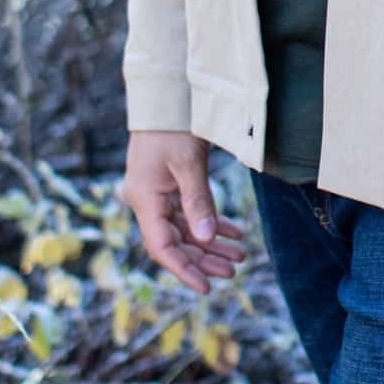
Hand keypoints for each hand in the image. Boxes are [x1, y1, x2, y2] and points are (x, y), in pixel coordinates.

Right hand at [121, 130, 248, 293]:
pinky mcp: (167, 184)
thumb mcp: (188, 162)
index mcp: (144, 199)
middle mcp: (147, 200)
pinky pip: (188, 212)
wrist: (164, 95)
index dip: (184, 270)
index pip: (162, 247)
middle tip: (235, 269)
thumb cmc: (173, 125)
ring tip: (239, 253)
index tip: (207, 288)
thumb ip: (197, 201)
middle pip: (176, 242)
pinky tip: (231, 231)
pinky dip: (209, 222)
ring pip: (184, 228)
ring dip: (210, 242)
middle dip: (205, 258)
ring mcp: (156, 193)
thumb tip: (205, 238)